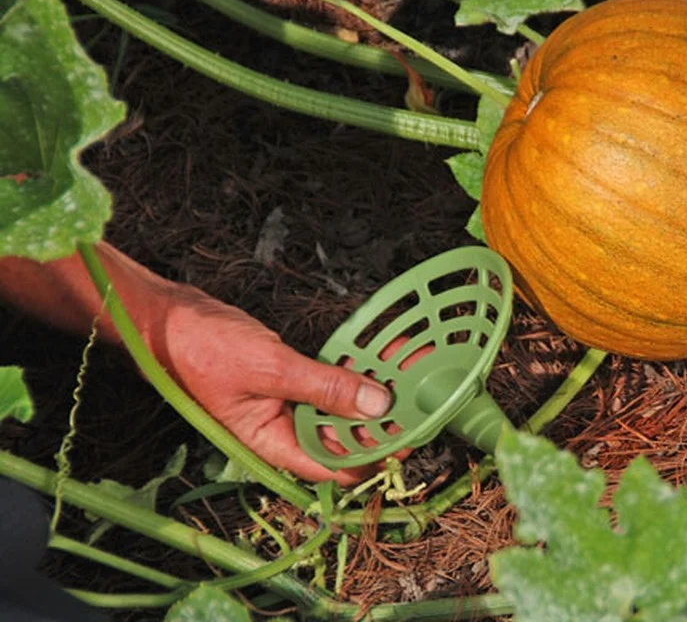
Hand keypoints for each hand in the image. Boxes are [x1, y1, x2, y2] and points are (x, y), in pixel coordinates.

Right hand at [145, 282, 395, 484]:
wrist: (165, 318)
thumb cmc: (201, 349)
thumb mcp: (271, 369)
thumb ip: (325, 388)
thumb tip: (377, 406)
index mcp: (272, 444)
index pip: (336, 466)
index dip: (377, 458)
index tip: (414, 438)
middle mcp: (282, 430)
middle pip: (343, 437)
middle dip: (383, 421)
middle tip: (423, 400)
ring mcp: (285, 404)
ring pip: (340, 407)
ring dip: (373, 392)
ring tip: (412, 375)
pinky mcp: (288, 378)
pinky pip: (329, 380)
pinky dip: (353, 370)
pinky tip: (381, 355)